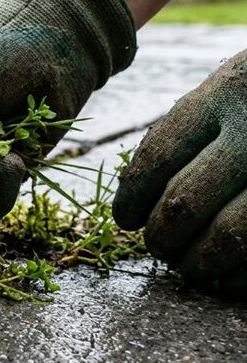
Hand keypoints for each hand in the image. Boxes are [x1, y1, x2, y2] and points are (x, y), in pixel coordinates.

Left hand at [114, 49, 246, 291]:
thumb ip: (196, 131)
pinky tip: (232, 277)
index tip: (126, 219)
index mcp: (226, 93)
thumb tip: (139, 201)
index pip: (157, 157)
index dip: (133, 198)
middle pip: (184, 202)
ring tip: (192, 267)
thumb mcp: (235, 86)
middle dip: (162, 236)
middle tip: (159, 247)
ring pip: (228, 235)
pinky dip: (242, 276)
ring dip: (200, 262)